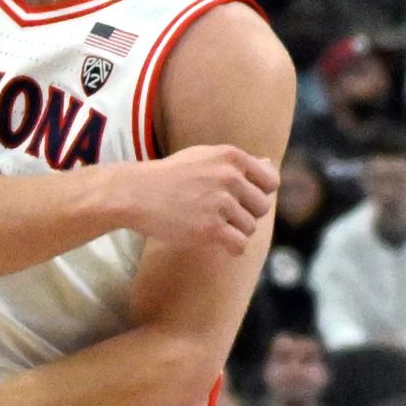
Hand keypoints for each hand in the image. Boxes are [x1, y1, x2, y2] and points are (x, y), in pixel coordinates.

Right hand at [134, 145, 277, 254]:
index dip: (257, 194)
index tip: (240, 201)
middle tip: (222, 216)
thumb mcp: (203, 157)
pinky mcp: (211, 228)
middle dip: (246, 214)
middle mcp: (230, 177)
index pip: (270, 181)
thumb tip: (268, 164)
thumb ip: (236, 163)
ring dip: (234, 232)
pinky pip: (239, 244)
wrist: (135, 193)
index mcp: (232, 157)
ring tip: (211, 226)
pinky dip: (232, 248)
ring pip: (250, 228)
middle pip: (262, 207)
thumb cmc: (168, 176)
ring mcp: (221, 203)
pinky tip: (218, 244)